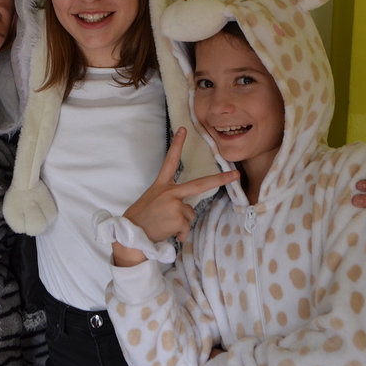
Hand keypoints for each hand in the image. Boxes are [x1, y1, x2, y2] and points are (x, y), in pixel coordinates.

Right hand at [124, 128, 237, 242]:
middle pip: (200, 184)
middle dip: (220, 179)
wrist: (130, 235)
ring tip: (164, 225)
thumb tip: (184, 213)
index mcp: (161, 185)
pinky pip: (186, 228)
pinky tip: (167, 233)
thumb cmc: (140, 219)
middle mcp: (169, 192)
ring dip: (181, 223)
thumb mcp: (152, 202)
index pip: (170, 161)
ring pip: (189, 214)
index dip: (177, 145)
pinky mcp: (178, 218)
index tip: (184, 130)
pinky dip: (180, 234)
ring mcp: (174, 204)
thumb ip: (170, 201)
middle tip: (235, 174)